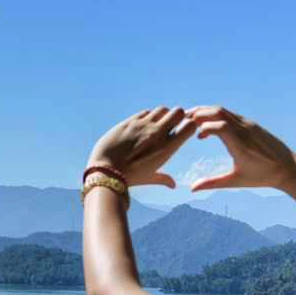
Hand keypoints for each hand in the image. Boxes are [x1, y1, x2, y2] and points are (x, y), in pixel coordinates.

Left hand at [86, 106, 200, 189]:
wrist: (105, 170)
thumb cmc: (128, 177)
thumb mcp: (148, 178)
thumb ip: (163, 179)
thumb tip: (173, 185)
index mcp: (167, 148)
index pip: (190, 125)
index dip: (188, 126)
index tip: (182, 131)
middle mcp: (158, 133)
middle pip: (178, 111)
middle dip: (177, 117)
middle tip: (170, 125)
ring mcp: (143, 125)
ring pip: (162, 109)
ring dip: (162, 116)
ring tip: (155, 125)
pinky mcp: (130, 121)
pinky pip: (145, 112)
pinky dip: (147, 117)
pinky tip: (142, 126)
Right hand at [185, 105, 295, 224]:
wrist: (288, 168)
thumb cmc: (262, 176)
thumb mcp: (236, 181)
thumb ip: (213, 183)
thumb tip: (192, 189)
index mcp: (241, 145)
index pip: (219, 126)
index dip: (204, 127)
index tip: (196, 137)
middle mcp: (245, 131)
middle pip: (218, 112)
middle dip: (199, 113)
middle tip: (183, 120)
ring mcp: (248, 124)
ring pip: (223, 110)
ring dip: (206, 112)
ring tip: (192, 119)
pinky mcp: (251, 123)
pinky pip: (230, 114)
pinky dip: (215, 115)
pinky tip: (208, 123)